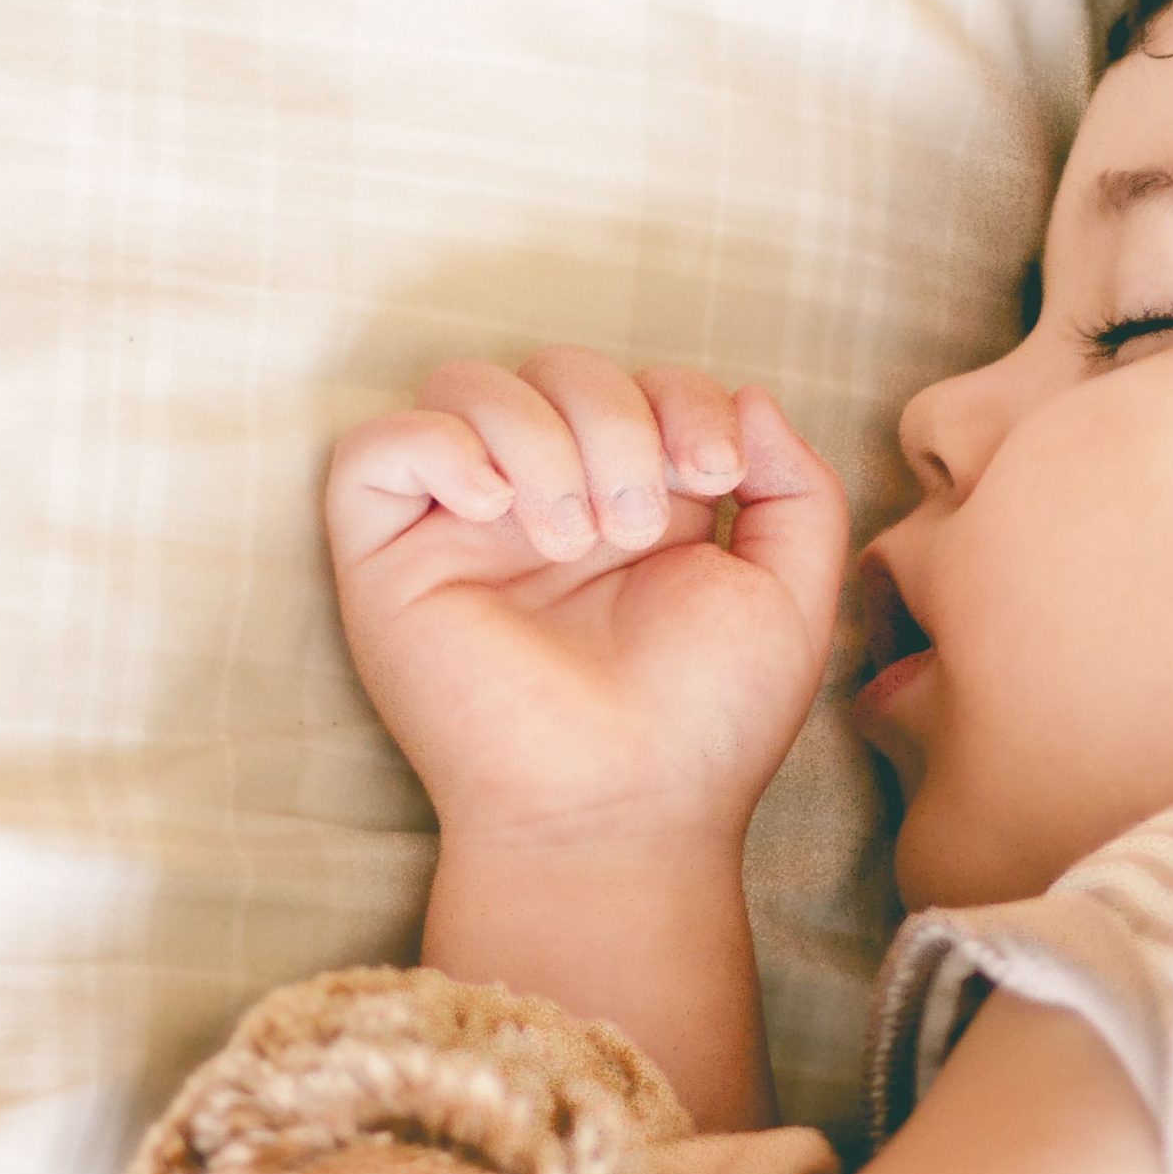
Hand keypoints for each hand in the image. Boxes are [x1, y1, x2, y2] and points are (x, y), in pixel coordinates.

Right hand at [325, 349, 847, 850]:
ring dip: (538, 437)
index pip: (640, 381)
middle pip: (556, 366)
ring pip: (465, 385)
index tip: (719, 472)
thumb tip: (748, 397)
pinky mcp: (388, 561)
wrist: (624, 808)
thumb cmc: (706, 722)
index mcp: (634, 501)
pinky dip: (439, 449)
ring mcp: (462, 527)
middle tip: (636, 526)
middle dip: (615, 420)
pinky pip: (373, 448)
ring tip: (572, 537)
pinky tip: (497, 509)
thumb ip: (799, 488)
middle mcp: (544, 500)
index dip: (682, 396)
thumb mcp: (789, 595)